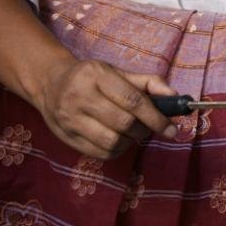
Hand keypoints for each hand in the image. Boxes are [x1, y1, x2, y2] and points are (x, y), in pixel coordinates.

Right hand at [35, 58, 178, 158]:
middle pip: (124, 123)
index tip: (171, 129)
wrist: (50, 84)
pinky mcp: (66, 137)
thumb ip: (149, 82)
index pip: (132, 100)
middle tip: (149, 127)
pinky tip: (118, 139)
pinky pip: (101, 153)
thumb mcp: (118, 73)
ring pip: (112, 141)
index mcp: (96, 75)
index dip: (156, 117)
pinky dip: (118, 150)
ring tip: (132, 132)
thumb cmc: (92, 78)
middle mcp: (80, 96)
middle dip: (144, 129)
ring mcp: (70, 119)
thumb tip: (175, 96)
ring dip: (131, 141)